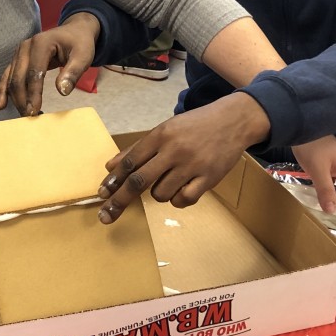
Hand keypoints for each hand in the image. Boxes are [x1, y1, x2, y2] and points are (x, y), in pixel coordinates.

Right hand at [0, 13, 99, 115]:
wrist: (73, 31)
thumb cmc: (79, 43)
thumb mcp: (84, 56)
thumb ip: (74, 72)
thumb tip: (62, 91)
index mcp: (41, 43)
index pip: (34, 72)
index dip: (33, 93)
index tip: (35, 111)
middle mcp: (25, 47)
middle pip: (18, 77)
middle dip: (22, 99)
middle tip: (30, 117)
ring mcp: (19, 53)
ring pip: (11, 79)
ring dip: (15, 99)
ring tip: (23, 116)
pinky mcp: (17, 59)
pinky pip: (7, 76)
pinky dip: (3, 91)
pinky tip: (0, 105)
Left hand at [95, 92, 270, 222]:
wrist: (234, 121)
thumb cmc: (194, 126)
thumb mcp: (165, 129)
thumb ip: (138, 149)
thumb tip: (110, 167)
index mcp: (161, 135)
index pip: (130, 161)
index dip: (113, 180)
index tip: (102, 194)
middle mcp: (174, 150)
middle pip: (139, 181)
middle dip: (119, 200)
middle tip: (106, 215)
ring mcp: (192, 165)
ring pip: (161, 194)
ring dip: (158, 193)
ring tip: (170, 180)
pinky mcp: (209, 178)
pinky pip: (183, 200)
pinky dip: (178, 199)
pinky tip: (183, 188)